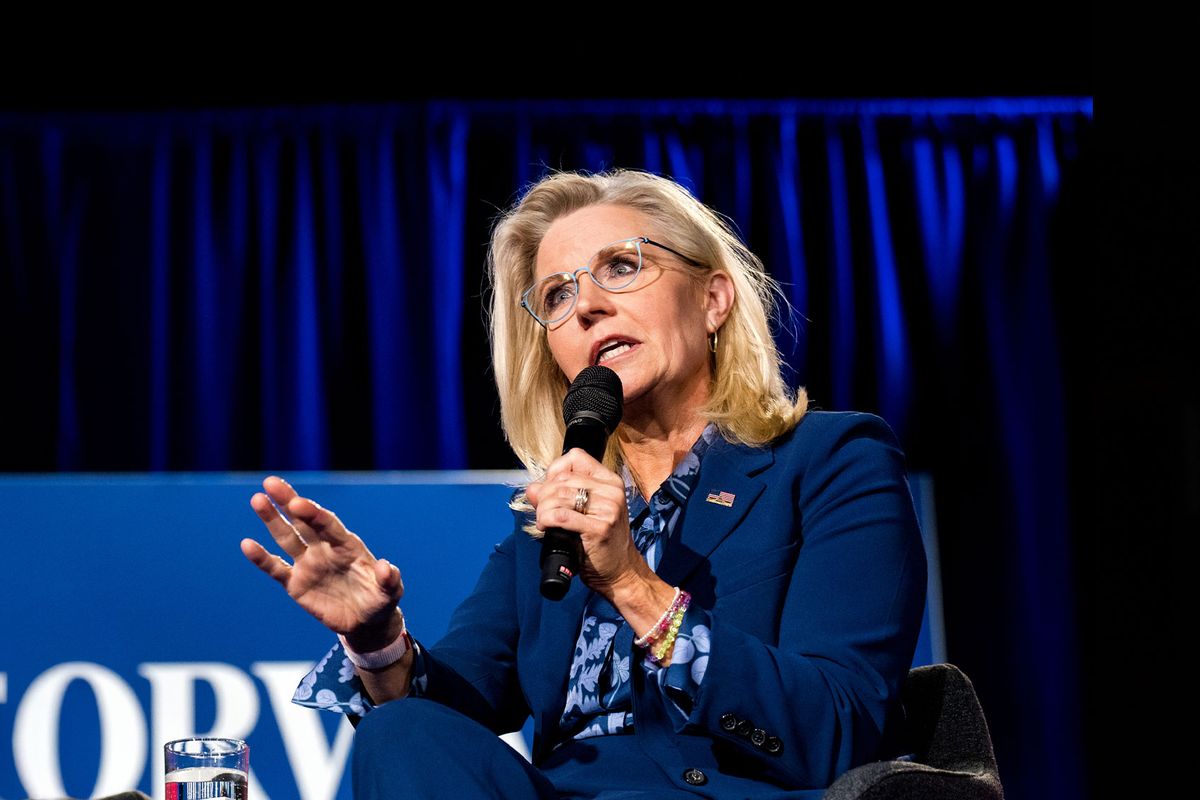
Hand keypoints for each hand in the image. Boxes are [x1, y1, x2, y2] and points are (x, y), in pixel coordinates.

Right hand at [241, 476, 403, 650]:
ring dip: (272, 520)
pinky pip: (276, 568)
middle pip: (303, 521)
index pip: (328, 524)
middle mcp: (324, 548)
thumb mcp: (390, 592)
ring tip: (257, 500)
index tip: (299, 503)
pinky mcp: (295, 583)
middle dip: (288, 502)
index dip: (314, 513)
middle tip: (271, 483)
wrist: (365, 621)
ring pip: (286, 537)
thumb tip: (386, 567)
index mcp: (347, 545)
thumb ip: (389, 579)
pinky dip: (261, 558)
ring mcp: (308, 563)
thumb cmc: (380, 600)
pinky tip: (247, 544)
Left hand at [525, 448, 649, 598]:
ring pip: (558, 496)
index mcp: (610, 482)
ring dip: (543, 510)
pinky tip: (546, 527)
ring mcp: (608, 509)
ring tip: (544, 522)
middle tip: (543, 512)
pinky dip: (546, 520)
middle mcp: (611, 491)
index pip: (575, 457)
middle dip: (544, 495)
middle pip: (562, 478)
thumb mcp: (584, 512)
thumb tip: (532, 489)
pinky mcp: (599, 528)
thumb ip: (558, 496)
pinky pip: (561, 516)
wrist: (620, 571)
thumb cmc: (600, 542)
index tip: (550, 490)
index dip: (555, 471)